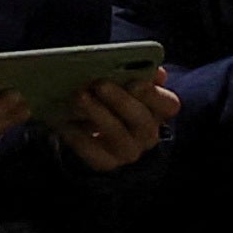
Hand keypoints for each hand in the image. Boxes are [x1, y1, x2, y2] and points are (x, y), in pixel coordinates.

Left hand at [46, 68, 176, 174]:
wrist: (94, 127)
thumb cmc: (112, 96)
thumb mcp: (123, 80)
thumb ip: (133, 70)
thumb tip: (147, 70)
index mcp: (158, 110)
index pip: (168, 104)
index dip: (153, 94)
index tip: (136, 81)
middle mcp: (148, 134)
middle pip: (142, 120)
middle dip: (121, 101)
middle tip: (99, 84)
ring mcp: (128, 151)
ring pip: (119, 136)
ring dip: (98, 114)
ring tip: (79, 97)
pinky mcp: (107, 162)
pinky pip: (94, 154)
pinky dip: (78, 137)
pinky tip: (64, 122)